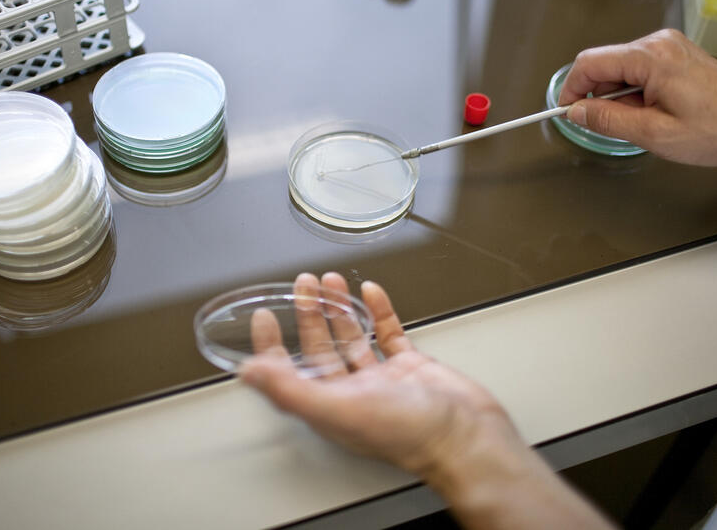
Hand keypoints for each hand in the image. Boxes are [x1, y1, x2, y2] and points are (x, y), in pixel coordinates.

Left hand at [241, 273, 612, 529]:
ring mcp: (384, 379)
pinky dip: (379, 312)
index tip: (264, 317)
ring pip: (353, 338)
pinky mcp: (412, 367)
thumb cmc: (410, 433)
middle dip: (309, 314)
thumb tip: (249, 374)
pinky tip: (370, 293)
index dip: (272, 346)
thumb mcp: (340, 409)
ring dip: (339, 309)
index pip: (289, 373)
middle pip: (321, 348)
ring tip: (330, 281)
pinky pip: (389, 333)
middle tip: (302, 284)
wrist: (467, 435)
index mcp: (330, 406)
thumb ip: (290, 390)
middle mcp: (353, 393)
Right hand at [559, 29, 716, 170]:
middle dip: (597, 95)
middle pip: (605, 63)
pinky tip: (651, 112)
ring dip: (618, 96)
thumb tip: (577, 112)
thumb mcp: (654, 133)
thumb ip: (609, 120)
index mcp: (651, 57)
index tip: (566, 112)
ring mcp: (670, 46)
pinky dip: (635, 91)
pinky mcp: (677, 55)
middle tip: (608, 126)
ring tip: (641, 122)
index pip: (590, 63)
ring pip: (621, 67)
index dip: (571, 89)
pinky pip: (640, 68)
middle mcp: (659, 43)